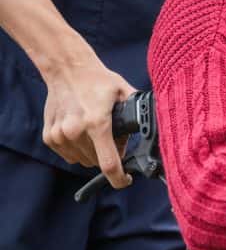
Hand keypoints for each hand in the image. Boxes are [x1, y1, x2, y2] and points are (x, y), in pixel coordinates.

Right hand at [41, 51, 134, 187]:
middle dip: (110, 153)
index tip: (126, 180)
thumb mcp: (124, 92)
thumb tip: (152, 125)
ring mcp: (60, 135)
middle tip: (113, 137)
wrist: (67, 69)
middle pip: (98, 161)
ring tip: (97, 130)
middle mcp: (76, 132)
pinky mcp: (50, 137)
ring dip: (94, 152)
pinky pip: (70, 155)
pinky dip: (79, 148)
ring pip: (83, 159)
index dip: (119, 178)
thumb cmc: (98, 80)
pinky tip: (82, 130)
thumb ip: (138, 111)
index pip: (109, 164)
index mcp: (97, 123)